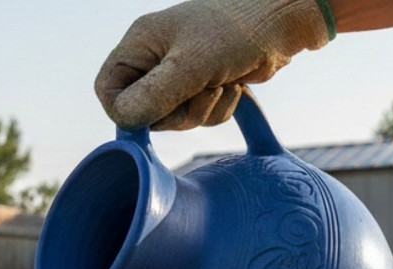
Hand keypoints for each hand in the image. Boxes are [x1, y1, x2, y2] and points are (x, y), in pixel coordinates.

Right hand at [95, 0, 330, 130]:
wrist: (284, 23)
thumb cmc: (236, 31)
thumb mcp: (191, 64)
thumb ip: (155, 94)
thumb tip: (125, 121)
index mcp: (141, 44)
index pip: (108, 90)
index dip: (126, 110)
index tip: (153, 117)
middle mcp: (156, 58)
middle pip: (144, 112)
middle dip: (178, 112)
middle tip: (203, 91)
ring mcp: (180, 73)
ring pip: (175, 118)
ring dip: (202, 110)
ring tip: (222, 82)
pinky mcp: (204, 84)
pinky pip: (199, 116)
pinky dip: (218, 108)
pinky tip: (234, 86)